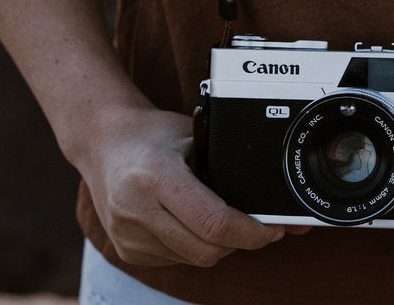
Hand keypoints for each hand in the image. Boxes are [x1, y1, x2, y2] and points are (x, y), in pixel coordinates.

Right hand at [75, 103, 289, 267]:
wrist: (101, 141)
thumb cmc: (153, 134)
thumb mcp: (196, 137)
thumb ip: (235, 170)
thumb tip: (292, 216)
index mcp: (156, 176)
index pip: (214, 224)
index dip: (252, 232)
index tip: (274, 227)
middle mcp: (136, 209)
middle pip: (207, 250)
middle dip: (241, 241)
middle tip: (256, 223)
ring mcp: (127, 234)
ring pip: (194, 259)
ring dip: (217, 245)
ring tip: (218, 214)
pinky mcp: (125, 250)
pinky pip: (176, 260)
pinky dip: (193, 246)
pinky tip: (189, 220)